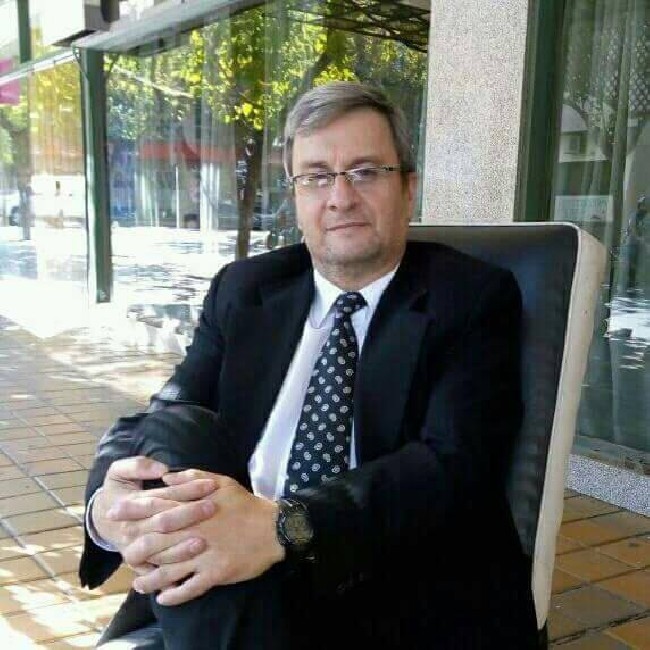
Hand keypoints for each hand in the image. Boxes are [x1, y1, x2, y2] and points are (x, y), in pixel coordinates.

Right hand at [93, 457, 217, 572]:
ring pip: (159, 552)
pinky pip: (156, 573)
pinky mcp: (140, 565)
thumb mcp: (119, 471)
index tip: (210, 484)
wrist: (103, 518)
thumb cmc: (119, 490)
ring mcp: (134, 549)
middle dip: (190, 515)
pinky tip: (192, 569)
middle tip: (213, 507)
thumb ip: (137, 466)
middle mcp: (131, 529)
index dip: (188, 490)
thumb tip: (162, 470)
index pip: (162, 497)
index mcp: (129, 505)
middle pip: (163, 523)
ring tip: (203, 541)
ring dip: (181, 548)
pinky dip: (172, 573)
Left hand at [130, 470, 285, 605]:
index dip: (134, 511)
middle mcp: (195, 531)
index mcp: (194, 508)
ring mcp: (204, 554)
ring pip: (168, 569)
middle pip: (156, 541)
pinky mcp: (215, 573)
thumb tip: (166, 477)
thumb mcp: (222, 482)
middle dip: (135, 547)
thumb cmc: (245, 504)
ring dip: (150, 578)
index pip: (157, 508)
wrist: (273, 528)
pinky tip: (163, 598)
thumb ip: (192, 478)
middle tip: (122, 554)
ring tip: (139, 584)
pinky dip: (174, 595)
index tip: (114, 513)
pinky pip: (189, 587)